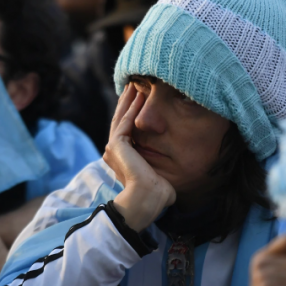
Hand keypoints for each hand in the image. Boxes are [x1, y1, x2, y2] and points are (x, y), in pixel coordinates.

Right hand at [103, 84, 175, 231]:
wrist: (148, 200)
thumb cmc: (157, 193)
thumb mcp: (158, 173)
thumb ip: (159, 166)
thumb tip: (173, 169)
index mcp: (121, 158)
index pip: (125, 130)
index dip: (131, 114)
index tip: (140, 100)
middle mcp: (113, 152)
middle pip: (120, 120)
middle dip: (127, 103)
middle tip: (134, 85)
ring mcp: (113, 148)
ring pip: (120, 118)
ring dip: (128, 101)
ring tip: (135, 85)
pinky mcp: (116, 145)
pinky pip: (125, 121)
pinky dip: (131, 108)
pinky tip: (139, 96)